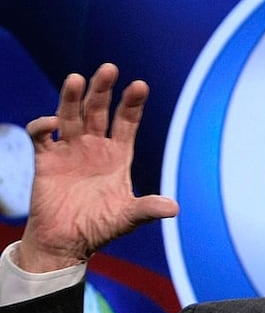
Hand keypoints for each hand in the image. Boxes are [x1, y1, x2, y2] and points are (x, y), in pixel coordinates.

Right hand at [18, 63, 178, 272]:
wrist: (66, 243)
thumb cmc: (100, 227)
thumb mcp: (128, 218)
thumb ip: (147, 209)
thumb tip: (174, 208)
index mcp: (118, 155)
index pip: (127, 121)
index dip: (132, 103)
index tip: (140, 85)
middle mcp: (95, 146)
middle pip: (99, 110)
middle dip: (103, 89)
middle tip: (109, 68)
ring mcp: (70, 150)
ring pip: (71, 115)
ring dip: (71, 97)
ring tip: (75, 78)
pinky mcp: (46, 160)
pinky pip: (42, 136)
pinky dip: (44, 126)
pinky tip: (52, 124)